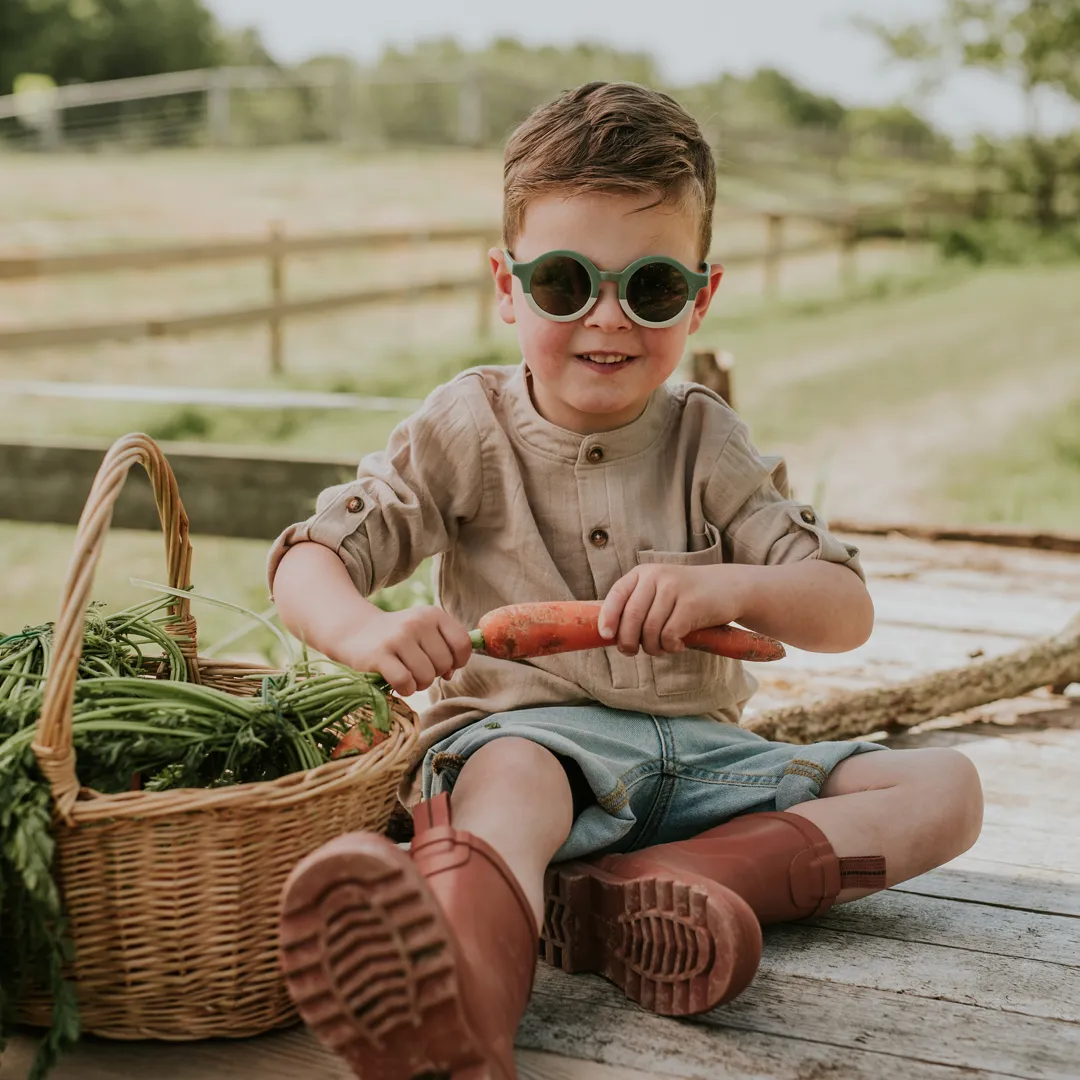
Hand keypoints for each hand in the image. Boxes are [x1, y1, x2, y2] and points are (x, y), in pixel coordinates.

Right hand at [337, 606, 472, 696]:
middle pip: (444, 664)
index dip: (458, 661)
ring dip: (419, 684)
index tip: (445, 665)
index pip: (462, 643)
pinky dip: (405, 689)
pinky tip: (398, 683)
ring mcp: (398, 638)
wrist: (355, 631)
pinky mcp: (379, 655)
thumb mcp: (424, 631)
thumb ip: (445, 649)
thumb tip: (451, 674)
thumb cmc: (398, 637)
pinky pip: (405, 682)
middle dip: (434, 674)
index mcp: (433, 614)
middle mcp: (417, 622)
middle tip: (418, 669)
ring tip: (407, 675)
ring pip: (426, 676)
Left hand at [598, 565, 746, 656]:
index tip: (606, 636)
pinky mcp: (691, 604)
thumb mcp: (659, 591)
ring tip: (662, 648)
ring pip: (650, 630)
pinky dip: (671, 647)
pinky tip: (679, 644)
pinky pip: (669, 635)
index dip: (608, 617)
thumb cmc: (687, 596)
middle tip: (632, 652)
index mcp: (643, 574)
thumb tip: (611, 635)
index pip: (617, 595)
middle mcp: (657, 577)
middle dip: (628, 641)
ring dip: (653, 647)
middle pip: (631, 617)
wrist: (729, 587)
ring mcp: (674, 589)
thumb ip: (637, 606)